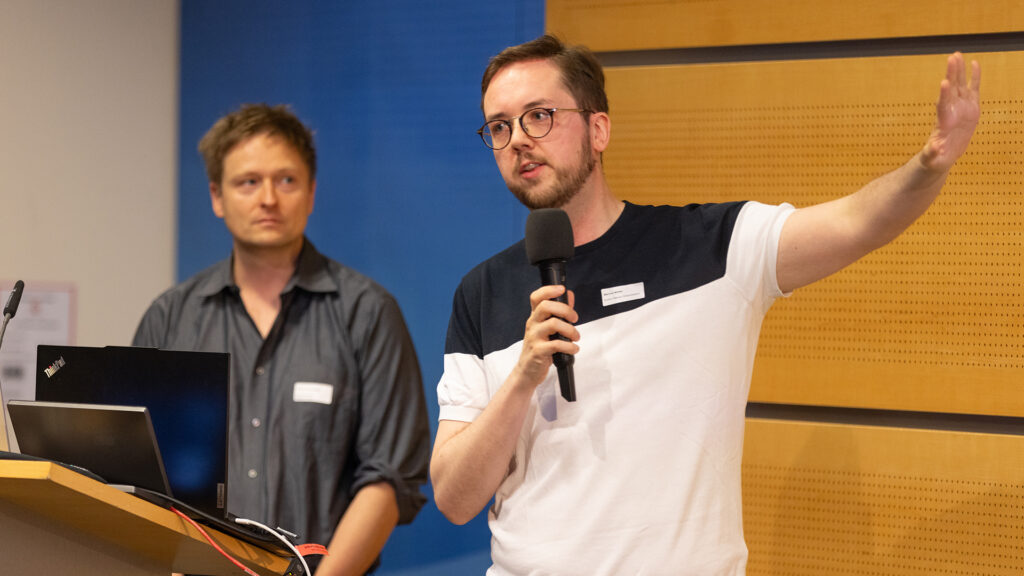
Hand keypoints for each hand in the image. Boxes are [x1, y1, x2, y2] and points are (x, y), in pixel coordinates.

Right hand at [513, 285, 578, 390]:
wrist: (527, 371)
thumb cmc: (540, 349)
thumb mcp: (547, 329)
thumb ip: (559, 312)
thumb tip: (569, 295)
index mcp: (535, 317)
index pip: (536, 297)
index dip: (549, 290)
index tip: (562, 289)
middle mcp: (532, 324)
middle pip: (546, 306)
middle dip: (565, 310)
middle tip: (574, 318)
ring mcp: (534, 337)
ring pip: (553, 324)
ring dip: (570, 330)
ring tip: (576, 337)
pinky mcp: (538, 351)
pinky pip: (556, 344)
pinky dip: (570, 346)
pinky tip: (573, 349)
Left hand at [921, 52, 980, 172]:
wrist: (941, 155)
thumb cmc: (934, 159)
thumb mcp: (932, 159)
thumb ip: (932, 154)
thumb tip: (934, 149)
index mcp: (942, 122)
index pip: (943, 106)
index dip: (944, 95)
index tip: (944, 82)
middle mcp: (950, 111)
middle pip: (951, 90)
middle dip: (952, 74)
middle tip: (952, 58)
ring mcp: (960, 108)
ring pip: (960, 86)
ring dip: (959, 71)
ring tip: (957, 55)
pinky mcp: (970, 108)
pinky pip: (973, 90)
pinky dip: (974, 77)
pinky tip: (975, 63)